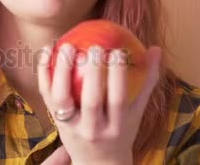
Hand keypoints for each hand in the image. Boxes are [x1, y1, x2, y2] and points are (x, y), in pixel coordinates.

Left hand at [37, 44, 161, 164]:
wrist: (97, 164)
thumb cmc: (120, 132)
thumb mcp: (136, 112)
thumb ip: (146, 82)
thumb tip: (156, 49)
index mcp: (117, 127)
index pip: (118, 100)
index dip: (118, 76)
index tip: (118, 51)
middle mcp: (93, 130)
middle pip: (91, 101)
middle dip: (93, 73)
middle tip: (94, 47)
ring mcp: (71, 127)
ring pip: (62, 99)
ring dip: (62, 71)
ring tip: (66, 46)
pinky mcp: (55, 122)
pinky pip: (46, 96)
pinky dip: (44, 73)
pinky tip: (46, 51)